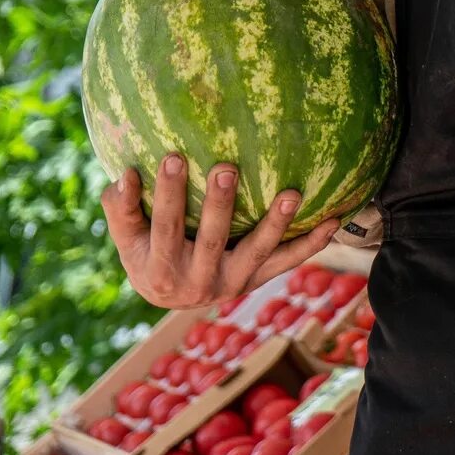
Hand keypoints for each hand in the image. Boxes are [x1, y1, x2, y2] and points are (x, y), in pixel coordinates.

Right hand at [100, 154, 339, 308]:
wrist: (172, 297)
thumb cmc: (146, 253)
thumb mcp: (126, 238)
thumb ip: (121, 208)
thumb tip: (125, 174)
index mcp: (160, 269)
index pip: (163, 226)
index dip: (168, 195)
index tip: (174, 158)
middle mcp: (199, 282)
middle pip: (211, 239)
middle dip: (219, 205)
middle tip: (227, 167)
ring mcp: (233, 282)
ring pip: (257, 253)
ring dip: (275, 224)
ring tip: (291, 194)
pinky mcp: (258, 279)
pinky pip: (288, 262)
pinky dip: (312, 243)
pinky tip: (332, 221)